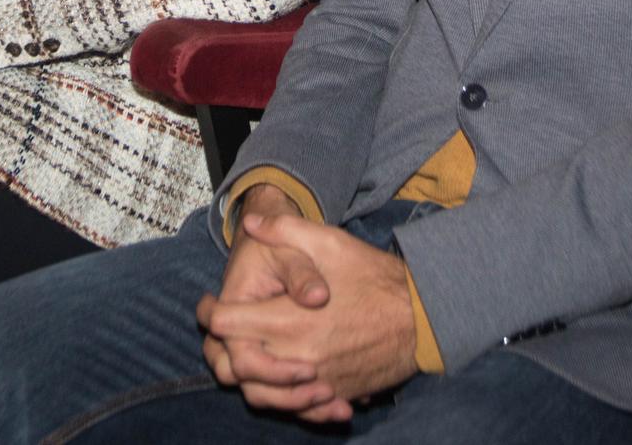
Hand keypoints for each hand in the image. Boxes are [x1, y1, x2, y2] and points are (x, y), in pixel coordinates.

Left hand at [200, 212, 418, 421]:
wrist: (423, 317)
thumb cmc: (375, 277)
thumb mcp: (330, 242)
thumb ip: (285, 230)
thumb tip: (250, 222)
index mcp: (288, 319)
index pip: (226, 326)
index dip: (208, 313)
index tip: (207, 304)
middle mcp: (297, 357)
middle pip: (235, 366)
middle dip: (222, 348)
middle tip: (221, 330)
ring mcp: (317, 381)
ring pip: (261, 396)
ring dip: (247, 378)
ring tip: (245, 353)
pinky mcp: (335, 393)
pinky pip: (297, 408)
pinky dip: (283, 397)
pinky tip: (282, 378)